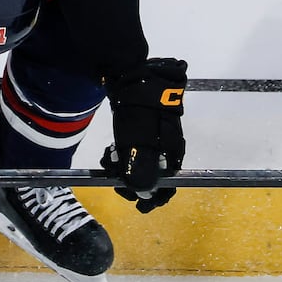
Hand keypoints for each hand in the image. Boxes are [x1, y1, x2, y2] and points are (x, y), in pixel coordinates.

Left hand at [100, 57, 186, 212]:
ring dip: (125, 169)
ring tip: (108, 163)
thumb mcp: (137, 144)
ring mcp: (156, 137)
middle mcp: (168, 148)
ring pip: (143, 163)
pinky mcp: (144, 128)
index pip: (168, 185)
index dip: (152, 198)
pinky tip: (109, 152)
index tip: (136, 204)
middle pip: (155, 176)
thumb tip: (144, 195)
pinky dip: (123, 156)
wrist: (132, 77)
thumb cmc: (138, 113)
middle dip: (134, 183)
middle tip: (114, 179)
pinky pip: (135, 150)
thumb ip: (141, 170)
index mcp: (173, 153)